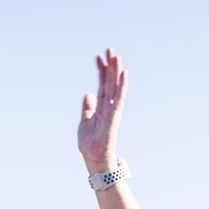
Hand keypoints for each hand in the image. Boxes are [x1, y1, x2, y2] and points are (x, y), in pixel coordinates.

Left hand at [78, 49, 125, 172]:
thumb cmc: (90, 144)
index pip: (102, 85)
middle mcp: (108, 107)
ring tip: (116, 56)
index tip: (98, 57)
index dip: (100, 71)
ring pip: (115, 87)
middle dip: (110, 66)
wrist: (93, 159)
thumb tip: (88, 93)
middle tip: (110, 49)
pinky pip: (119, 99)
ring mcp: (112, 111)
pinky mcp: (114, 117)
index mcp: (101, 107)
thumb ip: (87, 108)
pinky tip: (124, 74)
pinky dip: (121, 86)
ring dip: (116, 72)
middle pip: (110, 83)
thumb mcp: (84, 122)